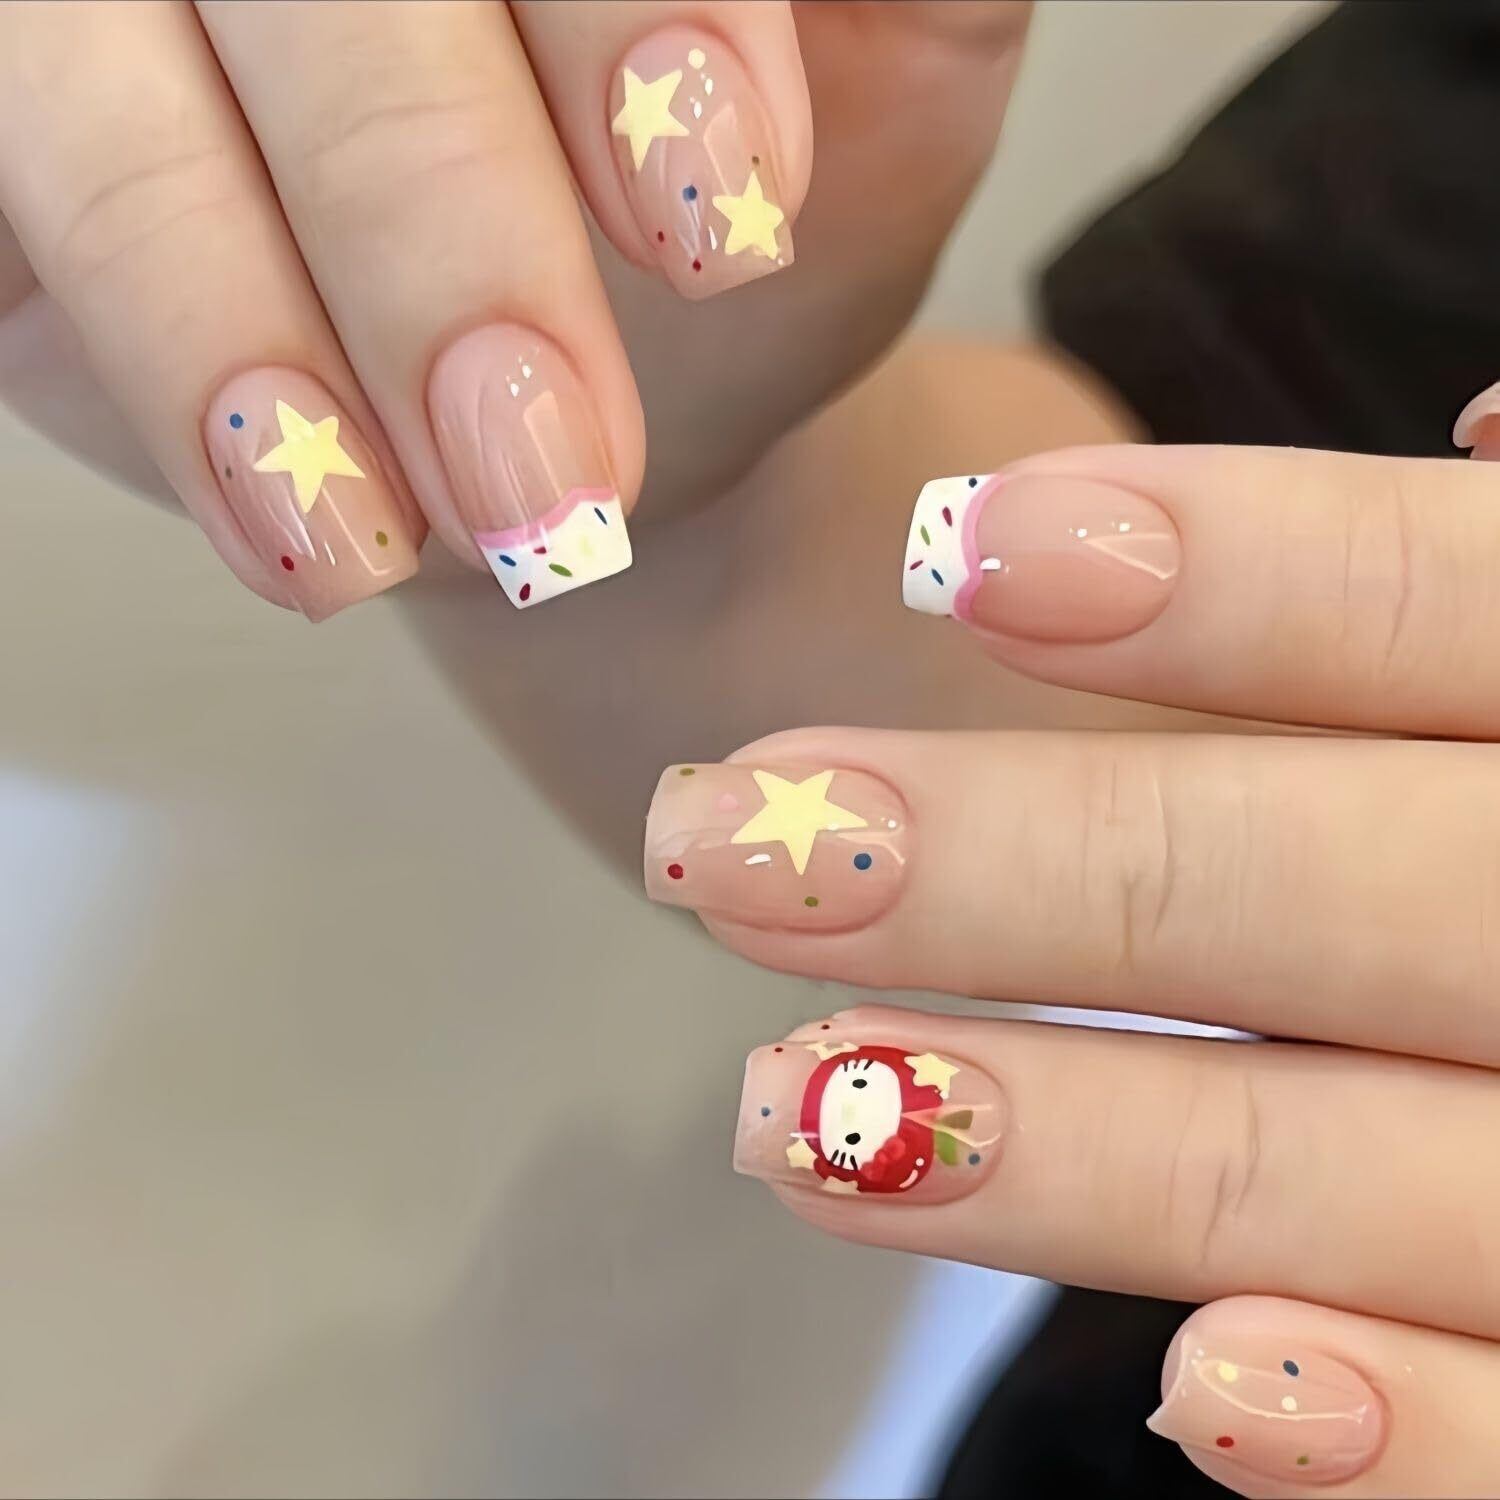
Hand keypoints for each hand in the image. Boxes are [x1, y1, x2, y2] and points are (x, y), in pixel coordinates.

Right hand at [0, 1, 1026, 618]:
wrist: (629, 391)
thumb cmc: (755, 206)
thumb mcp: (901, 63)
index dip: (625, 11)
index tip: (726, 227)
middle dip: (427, 207)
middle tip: (546, 463)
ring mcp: (118, 2)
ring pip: (95, 78)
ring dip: (243, 322)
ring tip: (387, 543)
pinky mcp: (23, 140)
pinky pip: (29, 215)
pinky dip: (155, 368)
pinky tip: (288, 517)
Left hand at [640, 415, 1499, 1495]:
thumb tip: (1489, 435)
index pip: (1455, 613)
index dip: (1235, 574)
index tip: (949, 545)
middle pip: (1328, 889)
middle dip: (1014, 869)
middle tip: (723, 842)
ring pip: (1358, 1172)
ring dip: (1071, 1149)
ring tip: (789, 1117)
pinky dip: (1400, 1434)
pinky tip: (1201, 1389)